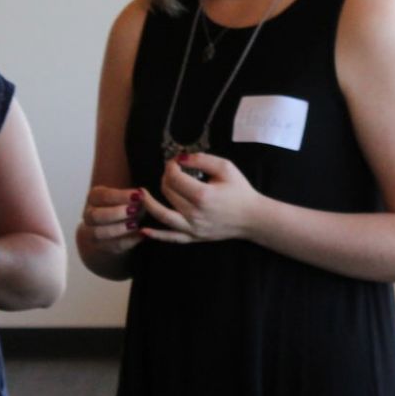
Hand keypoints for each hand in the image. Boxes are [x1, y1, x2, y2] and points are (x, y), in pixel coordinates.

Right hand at [82, 185, 145, 256]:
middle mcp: (89, 215)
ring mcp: (91, 232)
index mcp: (95, 197)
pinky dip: (127, 241)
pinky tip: (141, 235)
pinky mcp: (101, 247)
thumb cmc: (128, 205)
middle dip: (115, 213)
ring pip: (98, 233)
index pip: (102, 195)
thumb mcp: (130, 198)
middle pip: (95, 215)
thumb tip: (142, 194)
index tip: (138, 195)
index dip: (120, 196)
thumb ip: (135, 196)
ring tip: (135, 225)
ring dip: (118, 229)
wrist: (120, 226)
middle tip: (134, 211)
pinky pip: (111, 246)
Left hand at [140, 153, 258, 243]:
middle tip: (171, 173)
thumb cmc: (240, 191)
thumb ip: (202, 159)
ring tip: (141, 194)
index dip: (170, 166)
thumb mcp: (226, 168)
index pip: (175, 177)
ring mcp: (193, 227)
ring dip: (149, 203)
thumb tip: (180, 157)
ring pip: (162, 214)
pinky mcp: (194, 237)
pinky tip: (144, 230)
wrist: (253, 217)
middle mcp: (194, 213)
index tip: (175, 162)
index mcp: (203, 195)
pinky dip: (156, 235)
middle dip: (165, 178)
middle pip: (167, 192)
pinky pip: (171, 238)